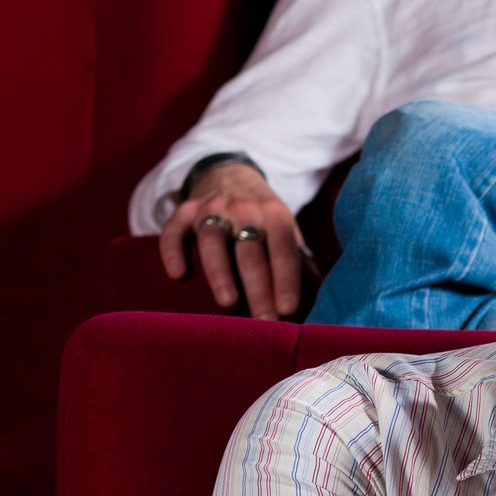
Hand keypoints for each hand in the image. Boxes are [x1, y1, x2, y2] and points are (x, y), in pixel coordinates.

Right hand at [160, 160, 308, 319]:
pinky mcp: (184, 210)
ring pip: (213, 240)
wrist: (230, 175)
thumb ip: (299, 260)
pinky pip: (174, 230)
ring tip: (227, 301)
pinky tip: (178, 275)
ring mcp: (212, 208)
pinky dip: (172, 251)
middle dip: (258, 288)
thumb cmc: (264, 217)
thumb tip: (321, 301)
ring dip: (220, 272)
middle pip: (250, 251)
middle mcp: (244, 209)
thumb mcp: (286, 229)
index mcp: (275, 214)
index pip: (283, 250)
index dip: (286, 280)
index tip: (288, 310)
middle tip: (264, 320)